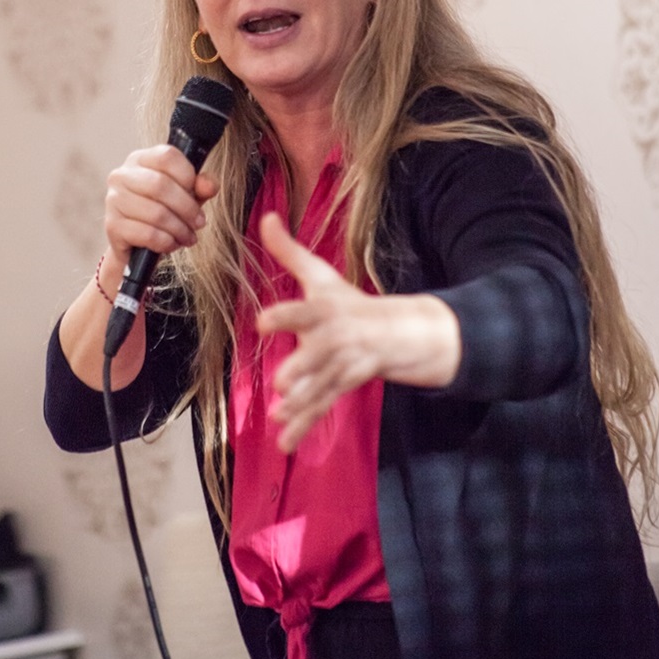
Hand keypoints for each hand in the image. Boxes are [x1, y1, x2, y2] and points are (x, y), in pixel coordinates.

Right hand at [104, 144, 218, 268]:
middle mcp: (121, 175)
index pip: (167, 156)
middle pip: (161, 185)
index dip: (188, 175)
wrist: (137, 243)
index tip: (197, 192)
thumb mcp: (186, 194)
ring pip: (156, 213)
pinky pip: (147, 234)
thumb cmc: (164, 210)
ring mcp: (113, 200)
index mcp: (140, 159)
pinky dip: (166, 242)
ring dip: (179, 229)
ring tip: (188, 236)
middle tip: (199, 222)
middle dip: (187, 208)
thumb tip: (209, 186)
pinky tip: (171, 243)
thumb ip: (201, 186)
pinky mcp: (112, 226)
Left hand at [256, 213, 461, 452]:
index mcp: (326, 309)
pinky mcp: (342, 386)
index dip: (285, 315)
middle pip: (319, 354)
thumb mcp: (320, 275)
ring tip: (281, 413)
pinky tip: (284, 442)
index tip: (263, 321)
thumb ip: (288, 251)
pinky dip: (304, 425)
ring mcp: (342, 365)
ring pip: (322, 385)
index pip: (304, 310)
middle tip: (282, 381)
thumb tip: (267, 216)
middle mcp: (335, 338)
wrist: (396, 334)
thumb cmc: (347, 301)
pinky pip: (322, 406)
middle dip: (303, 367)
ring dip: (303, 402)